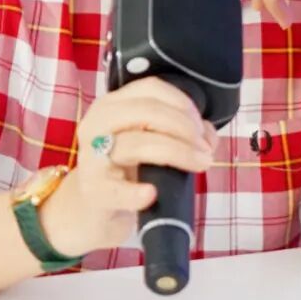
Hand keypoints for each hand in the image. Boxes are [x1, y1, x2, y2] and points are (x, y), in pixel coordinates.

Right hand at [39, 78, 217, 258]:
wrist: (90, 210)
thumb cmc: (125, 171)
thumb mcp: (150, 144)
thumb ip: (180, 133)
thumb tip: (210, 137)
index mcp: (112, 105)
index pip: (151, 88)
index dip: (182, 103)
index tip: (202, 126)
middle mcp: (97, 123)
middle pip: (147, 112)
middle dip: (184, 128)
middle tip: (206, 149)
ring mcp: (92, 157)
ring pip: (137, 144)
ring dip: (178, 153)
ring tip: (201, 164)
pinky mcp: (93, 191)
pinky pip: (116, 190)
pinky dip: (136, 193)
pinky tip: (151, 194)